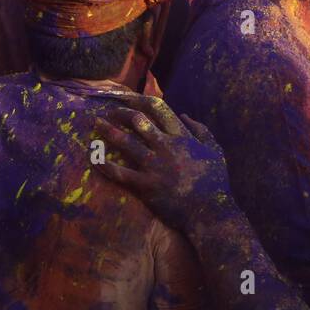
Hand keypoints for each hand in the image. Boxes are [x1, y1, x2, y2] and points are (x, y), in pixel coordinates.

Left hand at [93, 94, 231, 232]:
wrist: (210, 212)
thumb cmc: (214, 182)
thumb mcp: (215, 150)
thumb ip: (200, 130)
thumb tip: (185, 114)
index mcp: (182, 136)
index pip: (159, 108)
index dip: (140, 99)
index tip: (127, 97)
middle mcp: (166, 146)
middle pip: (138, 120)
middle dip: (121, 113)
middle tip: (109, 112)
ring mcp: (155, 166)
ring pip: (126, 142)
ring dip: (109, 131)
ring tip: (96, 125)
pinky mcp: (146, 185)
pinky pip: (120, 172)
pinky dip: (105, 164)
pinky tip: (94, 158)